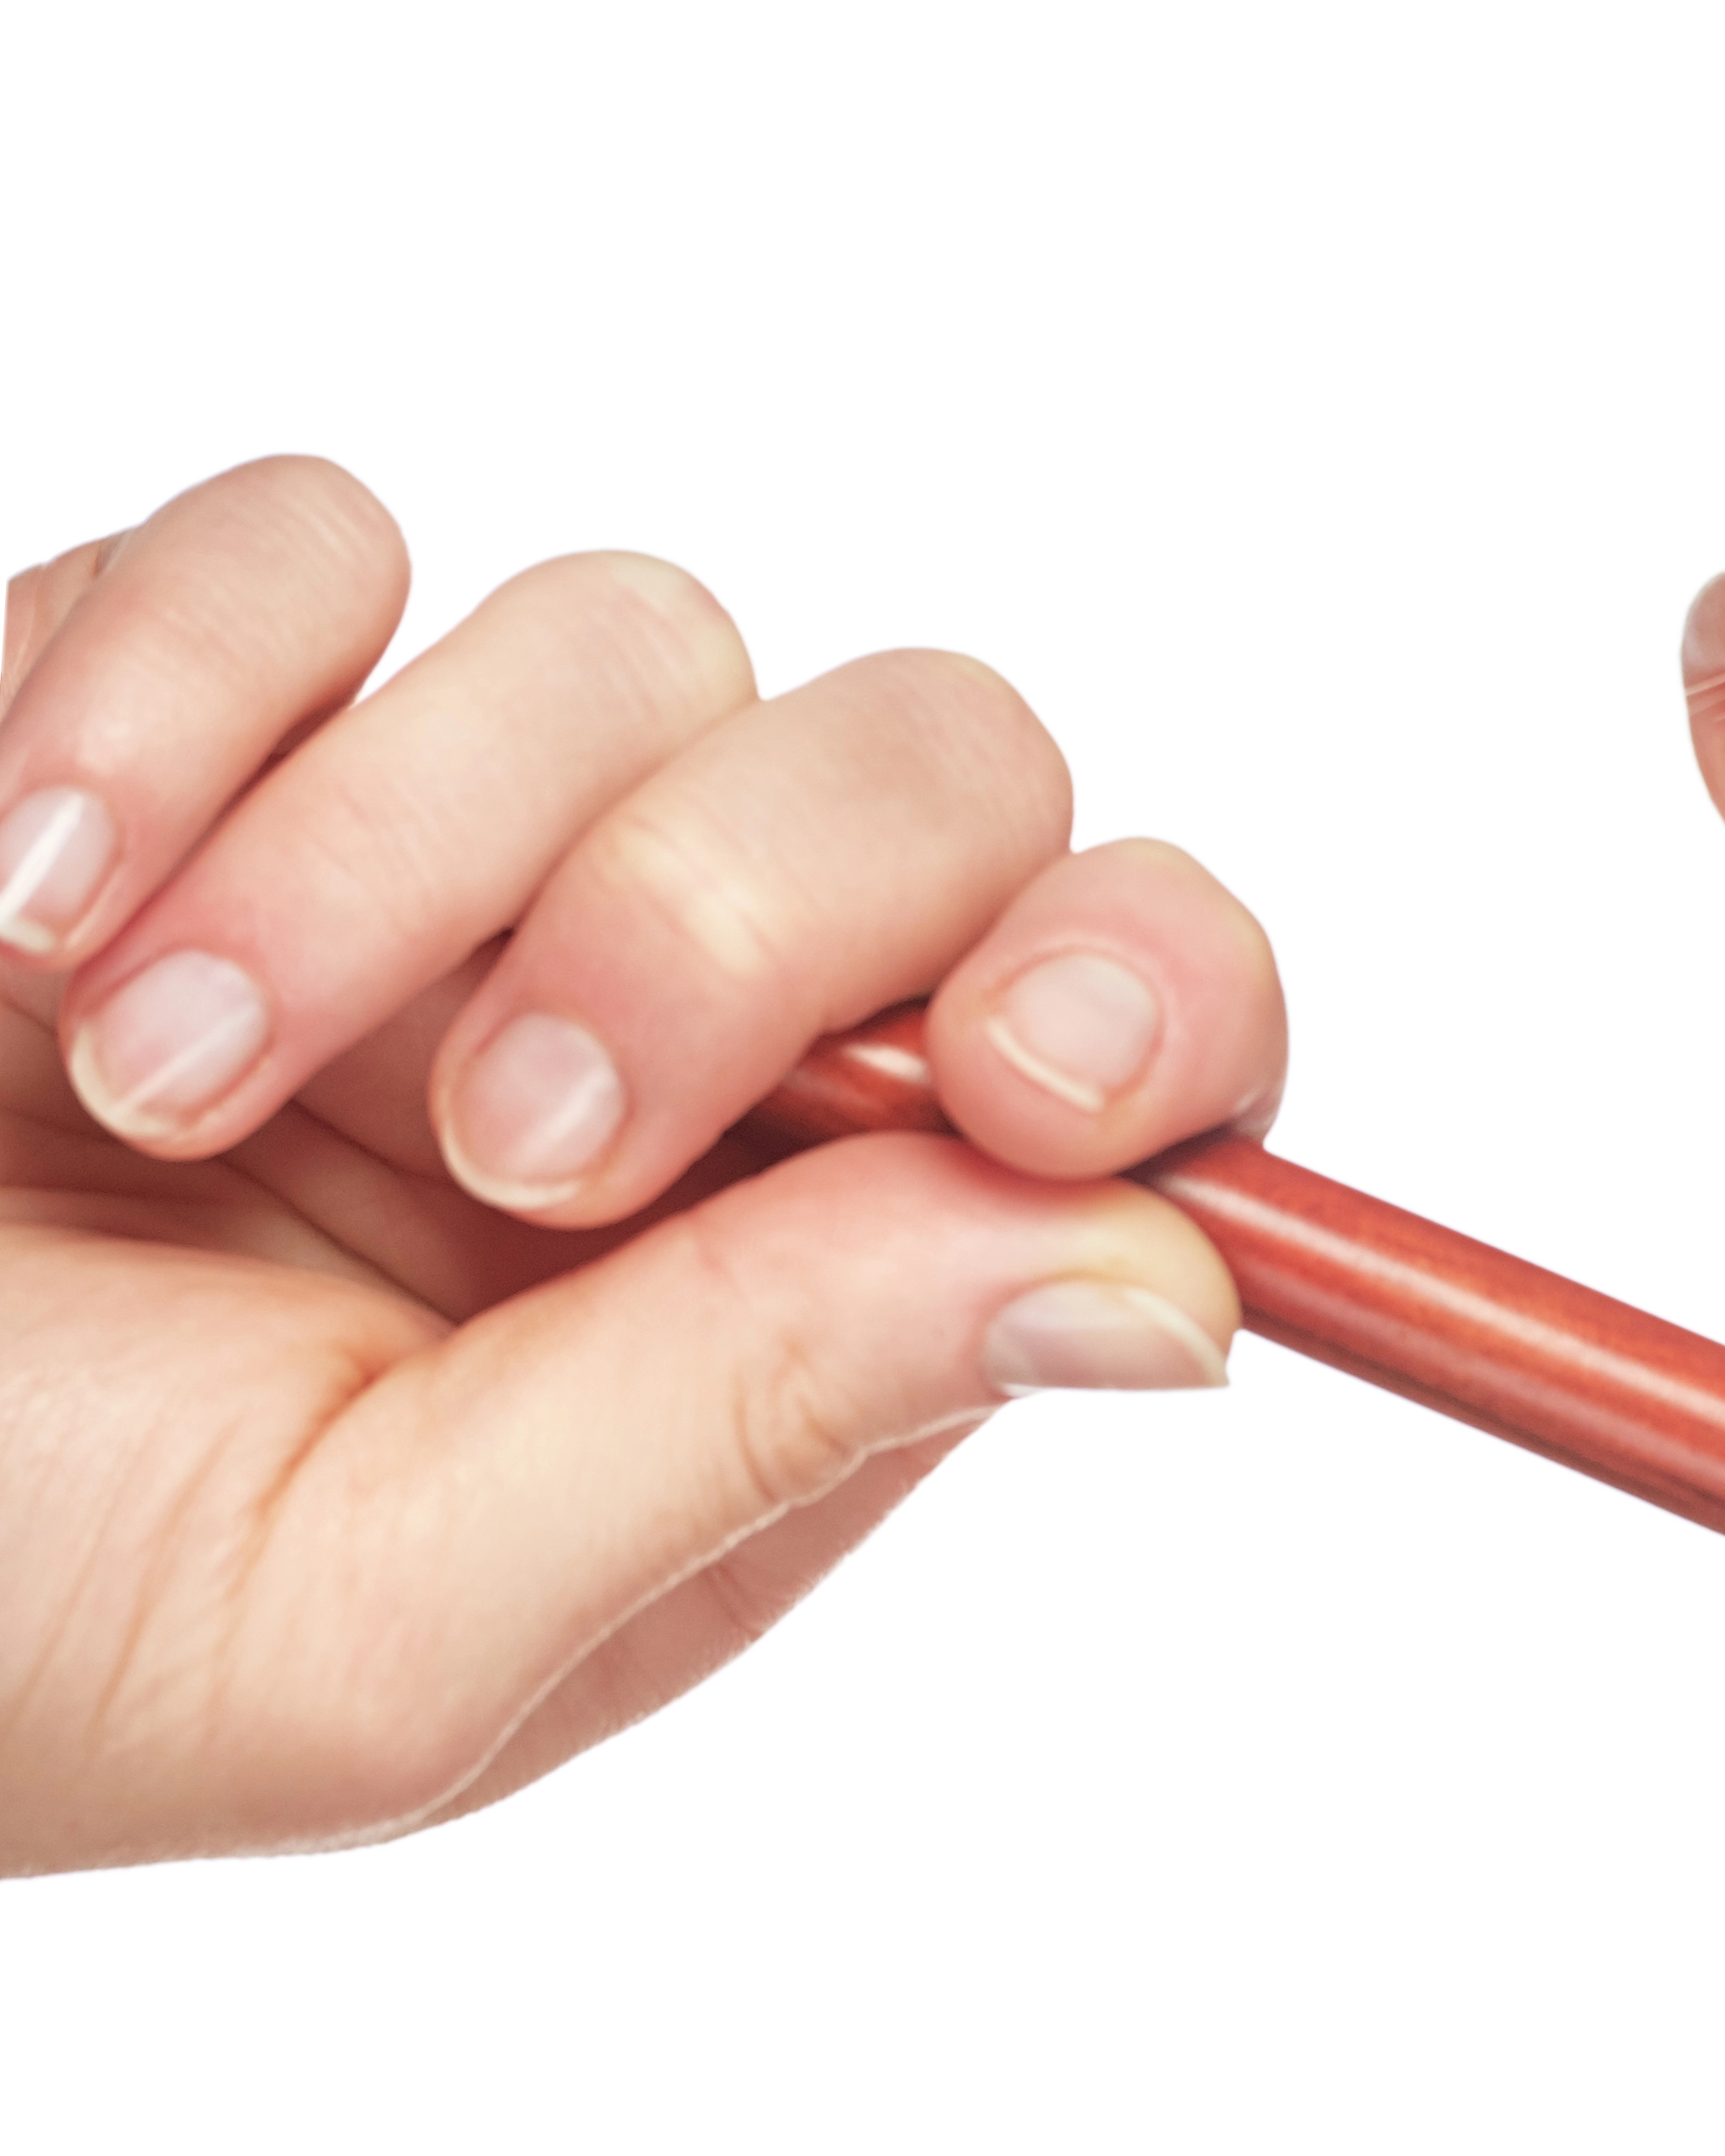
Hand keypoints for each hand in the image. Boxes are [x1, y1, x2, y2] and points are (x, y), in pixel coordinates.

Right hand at [0, 457, 1285, 1876]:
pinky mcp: (177, 701)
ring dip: (384, 861)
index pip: (1137, 1045)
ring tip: (142, 1086)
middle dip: (737, 922)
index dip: (1153, 1001)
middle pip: (938, 779)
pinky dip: (162, 692)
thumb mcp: (387, 1614)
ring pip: (633, 639)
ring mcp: (431, 859)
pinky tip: (14, 911)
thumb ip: (773, 1420)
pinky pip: (308, 541)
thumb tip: (1177, 1289)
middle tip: (502, 1144)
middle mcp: (669, 1055)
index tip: (1033, 1064)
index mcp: (790, 1301)